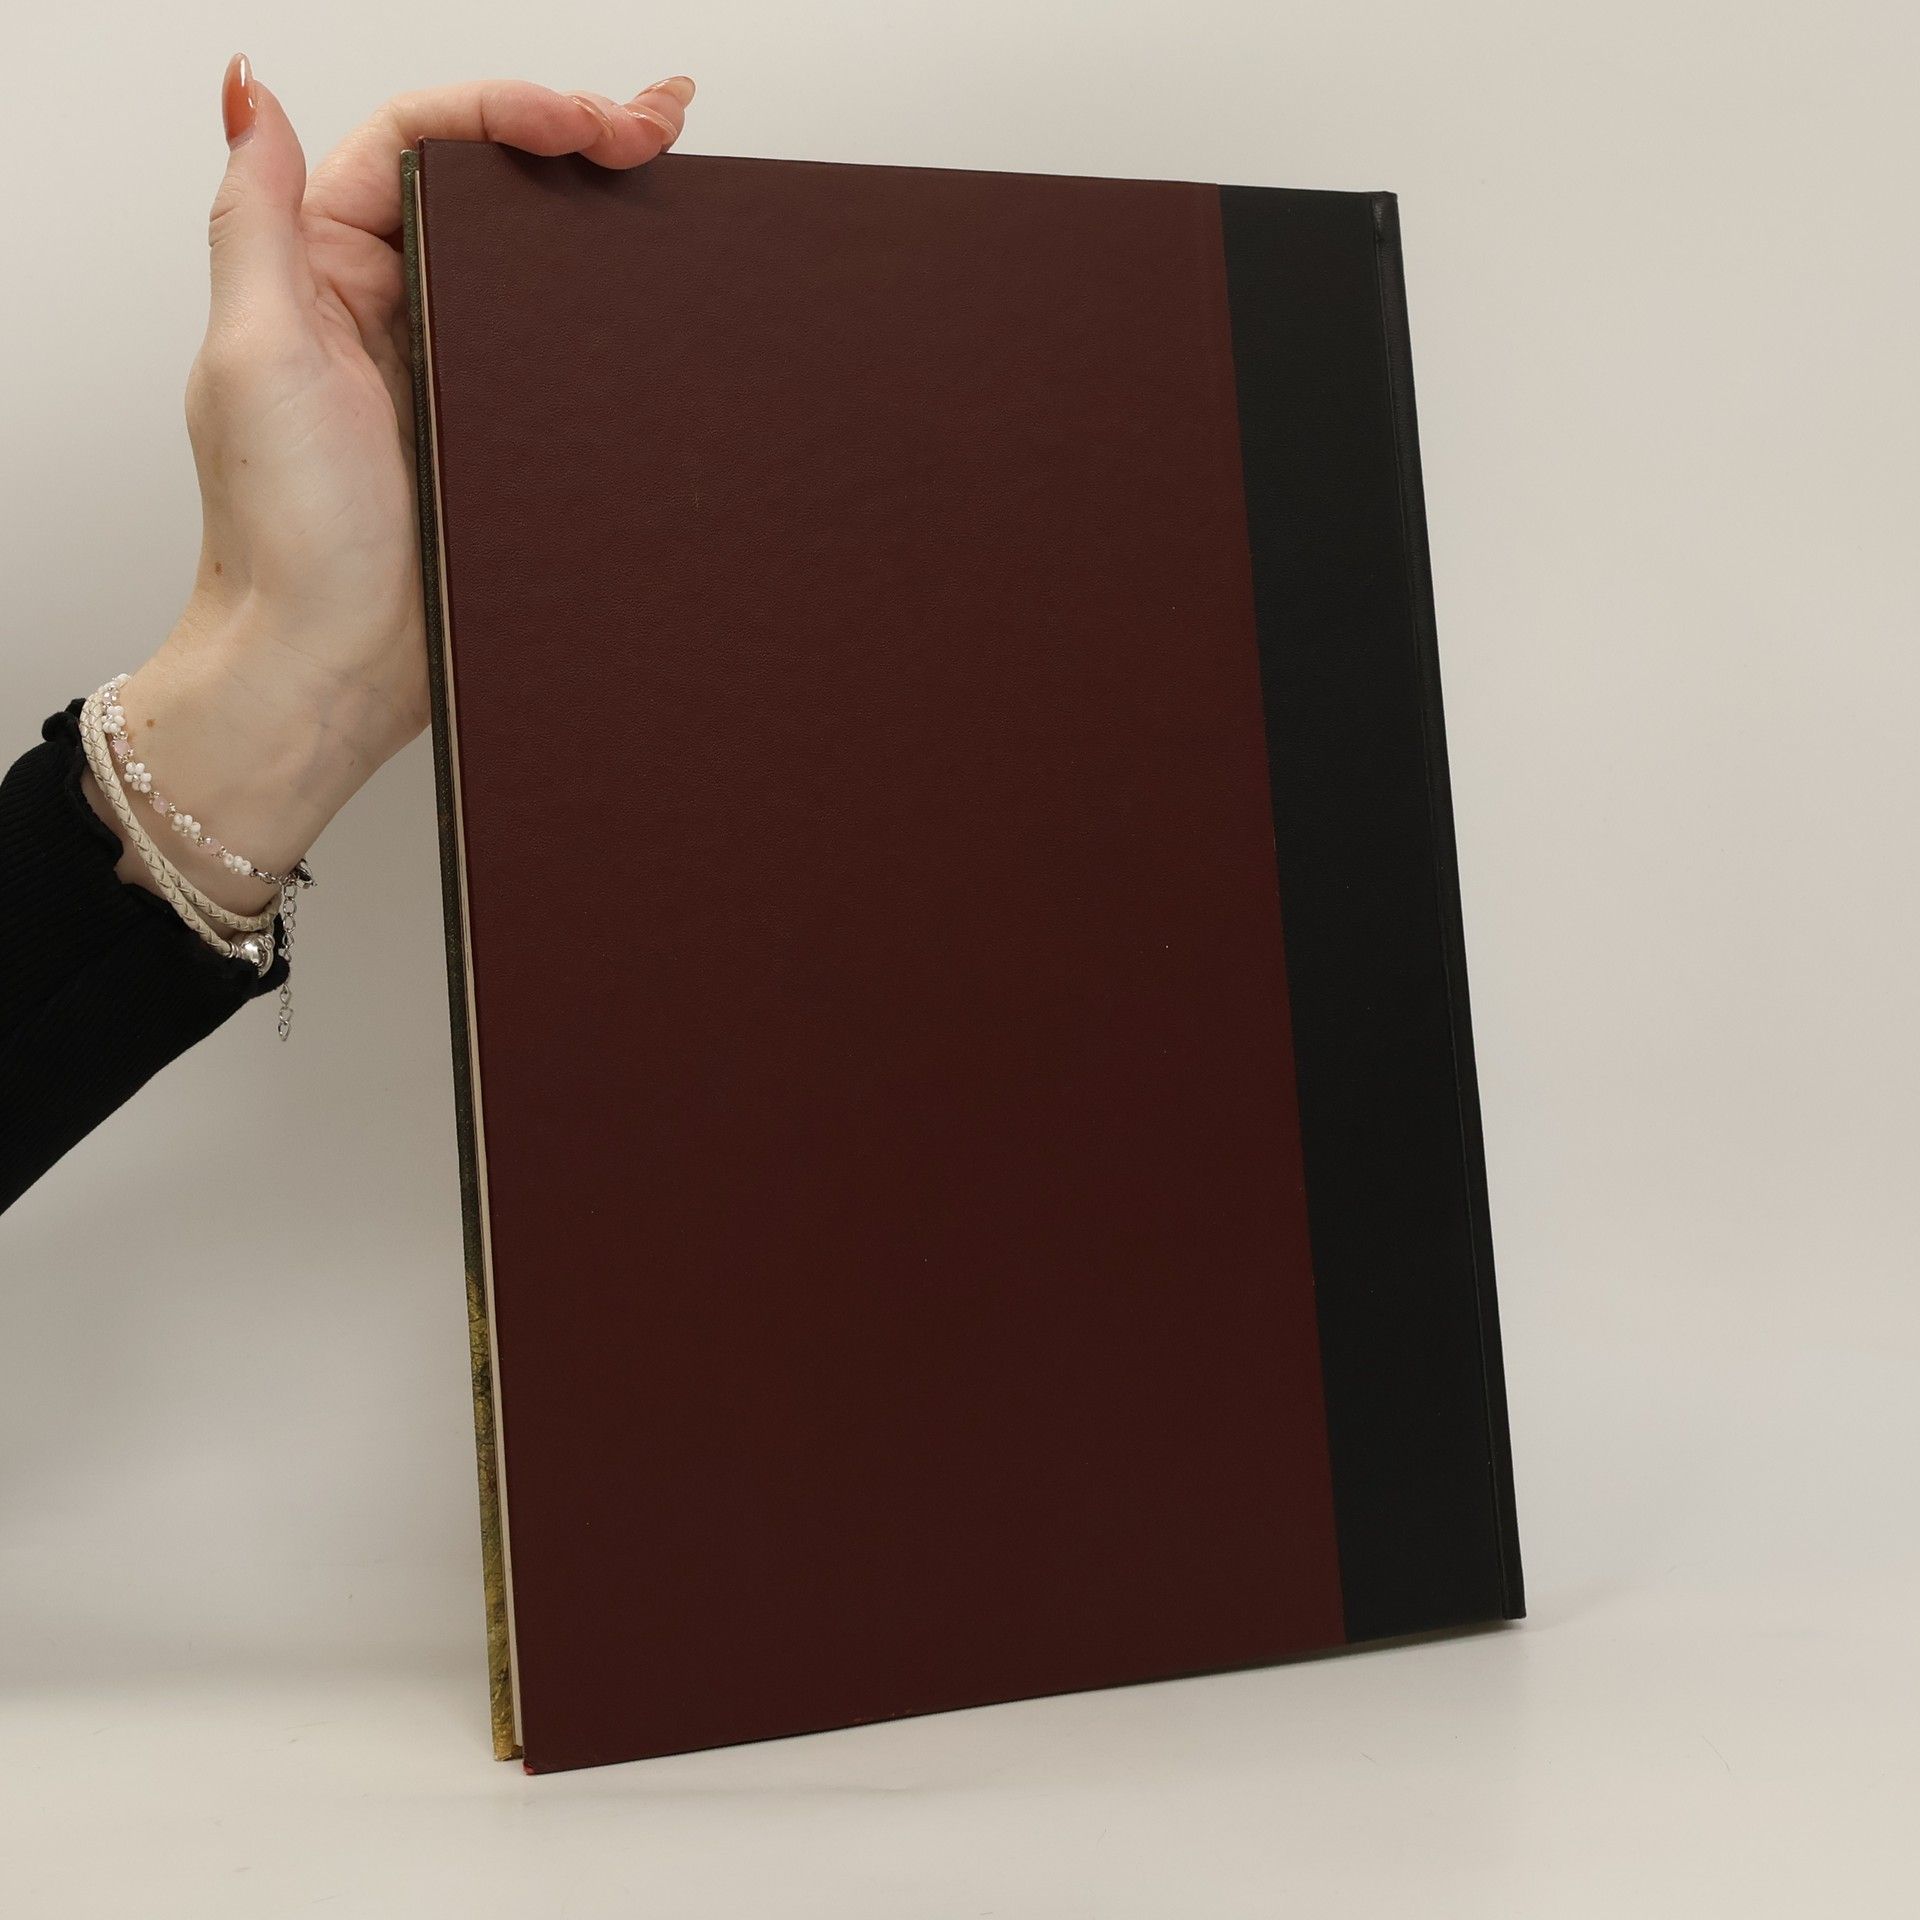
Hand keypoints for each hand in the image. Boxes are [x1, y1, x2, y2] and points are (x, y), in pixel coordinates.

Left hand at [93, 56, 695, 911]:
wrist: (338, 668)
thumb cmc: (289, 535)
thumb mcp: (257, 359)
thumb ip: (254, 221)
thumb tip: (251, 93)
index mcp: (325, 265)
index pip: (422, 139)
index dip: (505, 107)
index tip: (587, 120)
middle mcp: (392, 303)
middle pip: (490, 183)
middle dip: (575, 133)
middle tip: (657, 126)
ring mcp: (454, 368)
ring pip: (535, 258)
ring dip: (601, 209)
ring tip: (671, 172)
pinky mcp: (503, 432)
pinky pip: (564, 349)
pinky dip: (612, 311)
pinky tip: (660, 291)